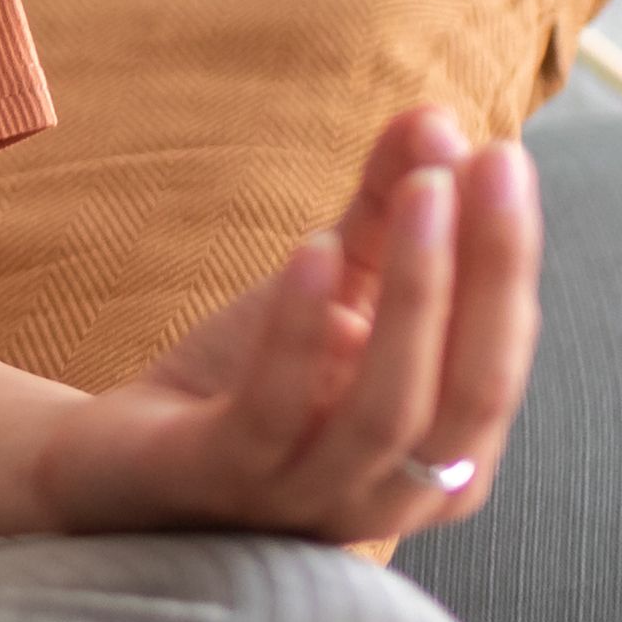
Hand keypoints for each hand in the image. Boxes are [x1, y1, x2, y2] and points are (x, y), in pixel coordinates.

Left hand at [24, 106, 538, 548]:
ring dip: (416, 292)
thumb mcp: (329, 288)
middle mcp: (393, 495)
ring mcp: (309, 501)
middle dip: (489, 271)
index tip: (503, 156)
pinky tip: (312, 246)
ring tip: (419, 191)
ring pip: (389, 412)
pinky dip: (300, 329)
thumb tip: (441, 121)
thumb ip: (387, 213)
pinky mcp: (224, 482)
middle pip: (473, 392)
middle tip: (486, 163)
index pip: (501, 359)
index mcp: (442, 458)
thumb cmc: (242, 378)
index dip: (509, 260)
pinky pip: (274, 411)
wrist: (112, 457)